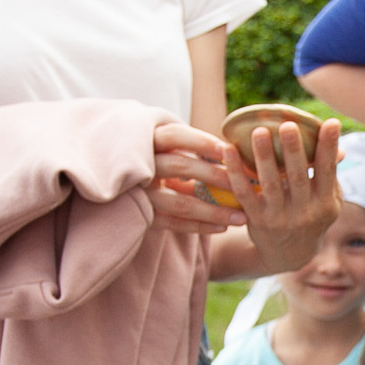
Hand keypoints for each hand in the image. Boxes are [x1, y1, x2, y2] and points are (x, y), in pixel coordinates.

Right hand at [150, 123, 246, 238]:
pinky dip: (199, 226)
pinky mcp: (143, 215)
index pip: (177, 136)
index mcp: (149, 140)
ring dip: (214, 211)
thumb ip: (189, 145)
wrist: (118, 184)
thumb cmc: (154, 158)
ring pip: (181, 203)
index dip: (203, 142)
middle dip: (216, 176)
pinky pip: (174, 223)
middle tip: (245, 184)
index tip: (230, 149)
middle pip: (181, 167)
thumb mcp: (163, 144)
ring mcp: (140, 192)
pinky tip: (222, 228)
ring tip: (242, 218)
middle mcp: (142, 165)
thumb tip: (232, 148)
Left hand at [235, 119, 343, 273]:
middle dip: (293, 150)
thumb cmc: (311, 215)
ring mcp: (279, 218)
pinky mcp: (256, 220)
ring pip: (270, 184)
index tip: (331, 122)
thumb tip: (334, 135)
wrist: (289, 255)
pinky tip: (228, 150)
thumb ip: (329, 171)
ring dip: (264, 157)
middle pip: (298, 177)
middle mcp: (304, 212)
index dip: (330, 147)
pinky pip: (244, 194)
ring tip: (259, 131)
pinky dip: (235, 172)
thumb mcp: (327, 200)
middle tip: (287, 125)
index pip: (328, 171)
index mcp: (325, 203)